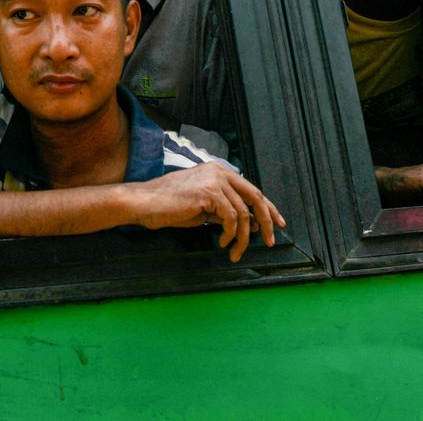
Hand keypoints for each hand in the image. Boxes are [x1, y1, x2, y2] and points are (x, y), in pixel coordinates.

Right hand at [126, 163, 284, 261]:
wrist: (145, 204)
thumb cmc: (169, 207)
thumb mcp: (204, 208)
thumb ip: (226, 211)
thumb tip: (252, 223)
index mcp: (219, 172)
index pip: (252, 190)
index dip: (268, 208)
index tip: (277, 224)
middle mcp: (220, 172)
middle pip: (255, 197)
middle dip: (266, 222)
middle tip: (269, 241)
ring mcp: (214, 180)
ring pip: (244, 213)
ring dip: (242, 238)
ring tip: (234, 251)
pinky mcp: (209, 193)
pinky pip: (231, 218)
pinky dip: (230, 235)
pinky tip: (222, 243)